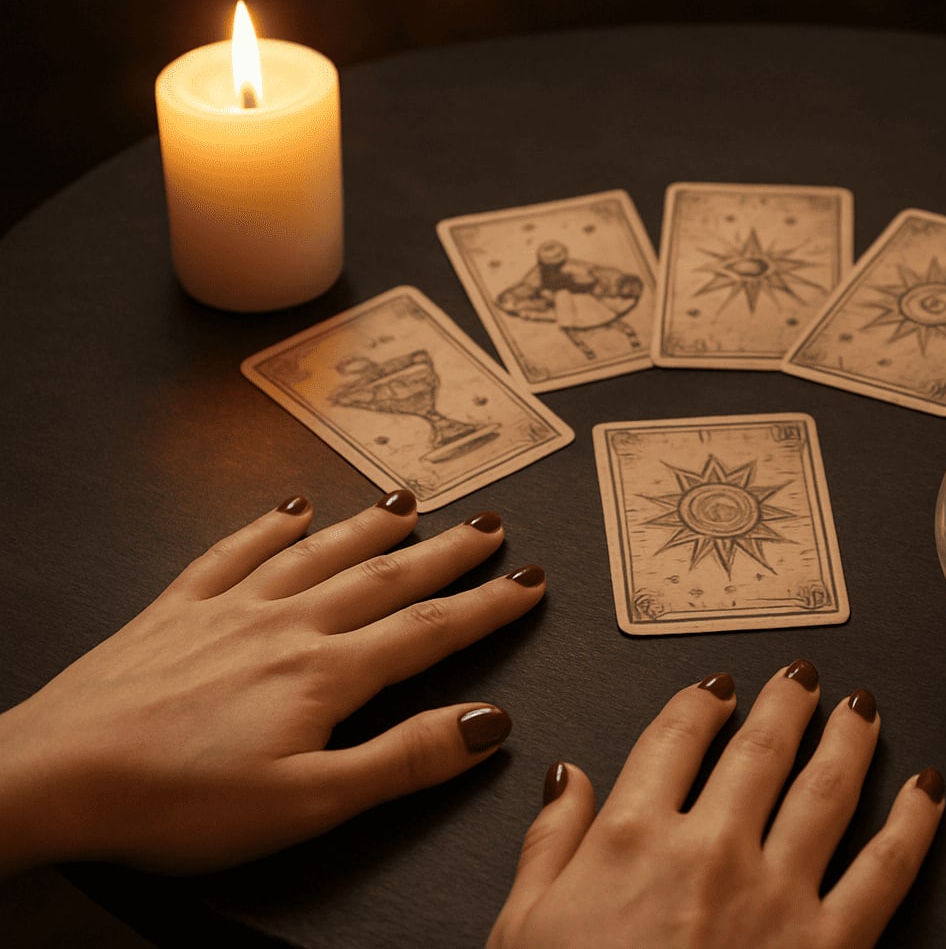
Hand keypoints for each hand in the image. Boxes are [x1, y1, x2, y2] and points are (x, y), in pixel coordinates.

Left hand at [0, 491, 543, 874]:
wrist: (58, 776)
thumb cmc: (181, 801)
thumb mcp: (313, 802)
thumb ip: (406, 759)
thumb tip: (488, 725)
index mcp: (326, 673)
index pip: (428, 631)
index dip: (486, 608)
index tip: (528, 584)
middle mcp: (286, 624)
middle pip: (384, 578)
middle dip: (446, 554)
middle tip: (492, 527)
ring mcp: (228, 609)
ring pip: (318, 553)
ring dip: (370, 527)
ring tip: (411, 503)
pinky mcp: (174, 610)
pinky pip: (233, 552)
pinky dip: (269, 526)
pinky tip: (292, 509)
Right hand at [489, 662, 944, 948]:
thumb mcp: (523, 930)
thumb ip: (548, 844)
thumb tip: (567, 778)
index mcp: (631, 838)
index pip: (674, 738)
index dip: (700, 702)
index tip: (717, 689)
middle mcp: (709, 851)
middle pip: (759, 749)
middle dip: (786, 702)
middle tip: (803, 677)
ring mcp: (775, 896)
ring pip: (826, 789)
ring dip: (850, 739)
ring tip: (862, 709)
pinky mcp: (828, 947)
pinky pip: (885, 869)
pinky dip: (913, 823)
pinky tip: (927, 791)